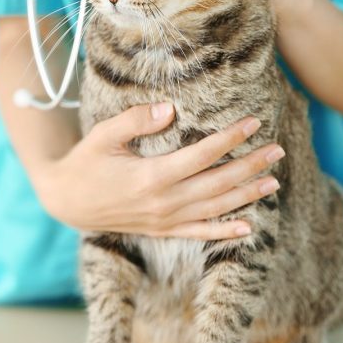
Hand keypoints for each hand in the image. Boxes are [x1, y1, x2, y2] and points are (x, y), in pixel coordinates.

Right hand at [32, 103, 283, 239]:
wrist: (65, 201)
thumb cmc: (85, 162)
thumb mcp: (103, 135)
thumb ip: (136, 120)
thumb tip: (170, 109)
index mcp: (151, 177)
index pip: (202, 155)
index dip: (230, 139)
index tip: (253, 123)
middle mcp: (163, 202)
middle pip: (217, 183)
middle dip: (250, 166)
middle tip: (277, 150)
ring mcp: (164, 220)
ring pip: (215, 208)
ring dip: (247, 195)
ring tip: (273, 181)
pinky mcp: (162, 230)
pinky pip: (199, 233)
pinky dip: (225, 232)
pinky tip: (248, 227)